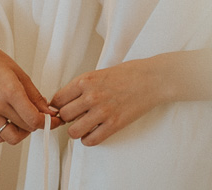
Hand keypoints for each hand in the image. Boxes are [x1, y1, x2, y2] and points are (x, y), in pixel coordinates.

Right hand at [0, 39, 57, 145]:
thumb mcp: (22, 75)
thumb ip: (36, 97)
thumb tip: (49, 112)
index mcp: (10, 92)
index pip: (33, 119)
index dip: (48, 122)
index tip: (53, 120)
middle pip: (25, 128)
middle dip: (38, 124)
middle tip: (41, 117)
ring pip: (11, 138)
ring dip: (23, 132)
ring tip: (25, 120)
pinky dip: (8, 133)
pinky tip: (12, 122)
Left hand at [50, 57, 164, 145]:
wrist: (153, 79)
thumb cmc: (130, 73)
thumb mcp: (101, 72)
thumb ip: (84, 85)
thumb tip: (68, 100)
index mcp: (86, 80)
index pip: (58, 99)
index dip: (59, 106)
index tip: (64, 108)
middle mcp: (91, 96)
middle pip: (64, 116)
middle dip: (68, 118)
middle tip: (76, 117)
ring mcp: (102, 111)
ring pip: (73, 131)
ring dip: (77, 131)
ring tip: (85, 126)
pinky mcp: (114, 124)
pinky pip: (91, 140)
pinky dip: (89, 140)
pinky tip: (94, 133)